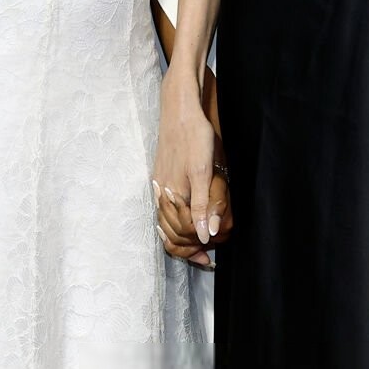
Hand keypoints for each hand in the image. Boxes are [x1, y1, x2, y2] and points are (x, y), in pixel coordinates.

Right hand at [153, 77, 232, 267]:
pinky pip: (162, 209)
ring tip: (195, 248)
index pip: (181, 234)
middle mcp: (162, 193)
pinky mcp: (160, 176)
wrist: (180, 108)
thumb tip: (204, 234)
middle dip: (187, 248)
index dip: (195, 250)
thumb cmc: (194, 136)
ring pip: (165, 222)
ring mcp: (159, 184)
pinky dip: (171, 223)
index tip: (209, 259)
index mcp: (173, 194)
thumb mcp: (203, 171)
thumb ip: (202, 204)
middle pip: (171, 233)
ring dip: (179, 238)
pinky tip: (180, 222)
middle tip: (205, 258)